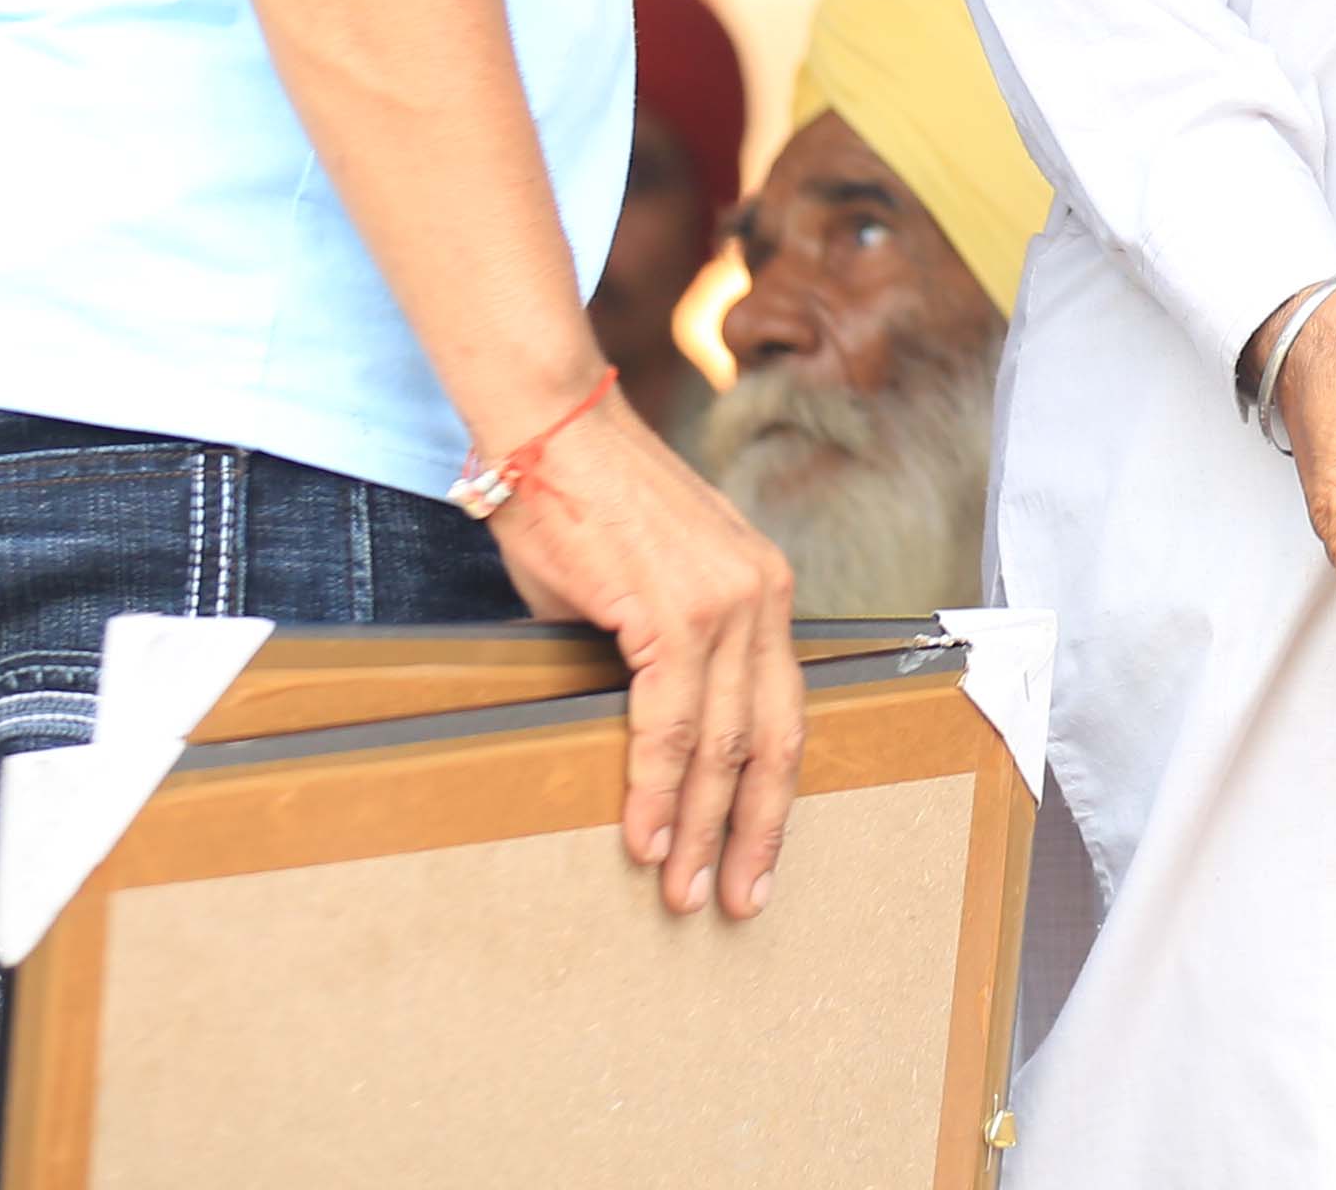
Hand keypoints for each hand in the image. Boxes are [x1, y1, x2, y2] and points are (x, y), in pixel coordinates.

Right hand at [486, 382, 802, 917]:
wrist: (551, 436)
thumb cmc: (586, 509)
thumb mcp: (649, 587)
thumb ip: (664, 655)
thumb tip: (650, 733)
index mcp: (765, 591)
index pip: (783, 710)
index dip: (772, 791)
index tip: (758, 854)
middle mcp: (762, 596)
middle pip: (773, 738)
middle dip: (755, 830)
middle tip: (739, 899)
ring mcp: (727, 602)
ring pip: (726, 741)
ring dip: (701, 826)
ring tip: (684, 890)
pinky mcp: (676, 610)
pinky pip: (672, 720)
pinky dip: (659, 784)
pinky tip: (646, 836)